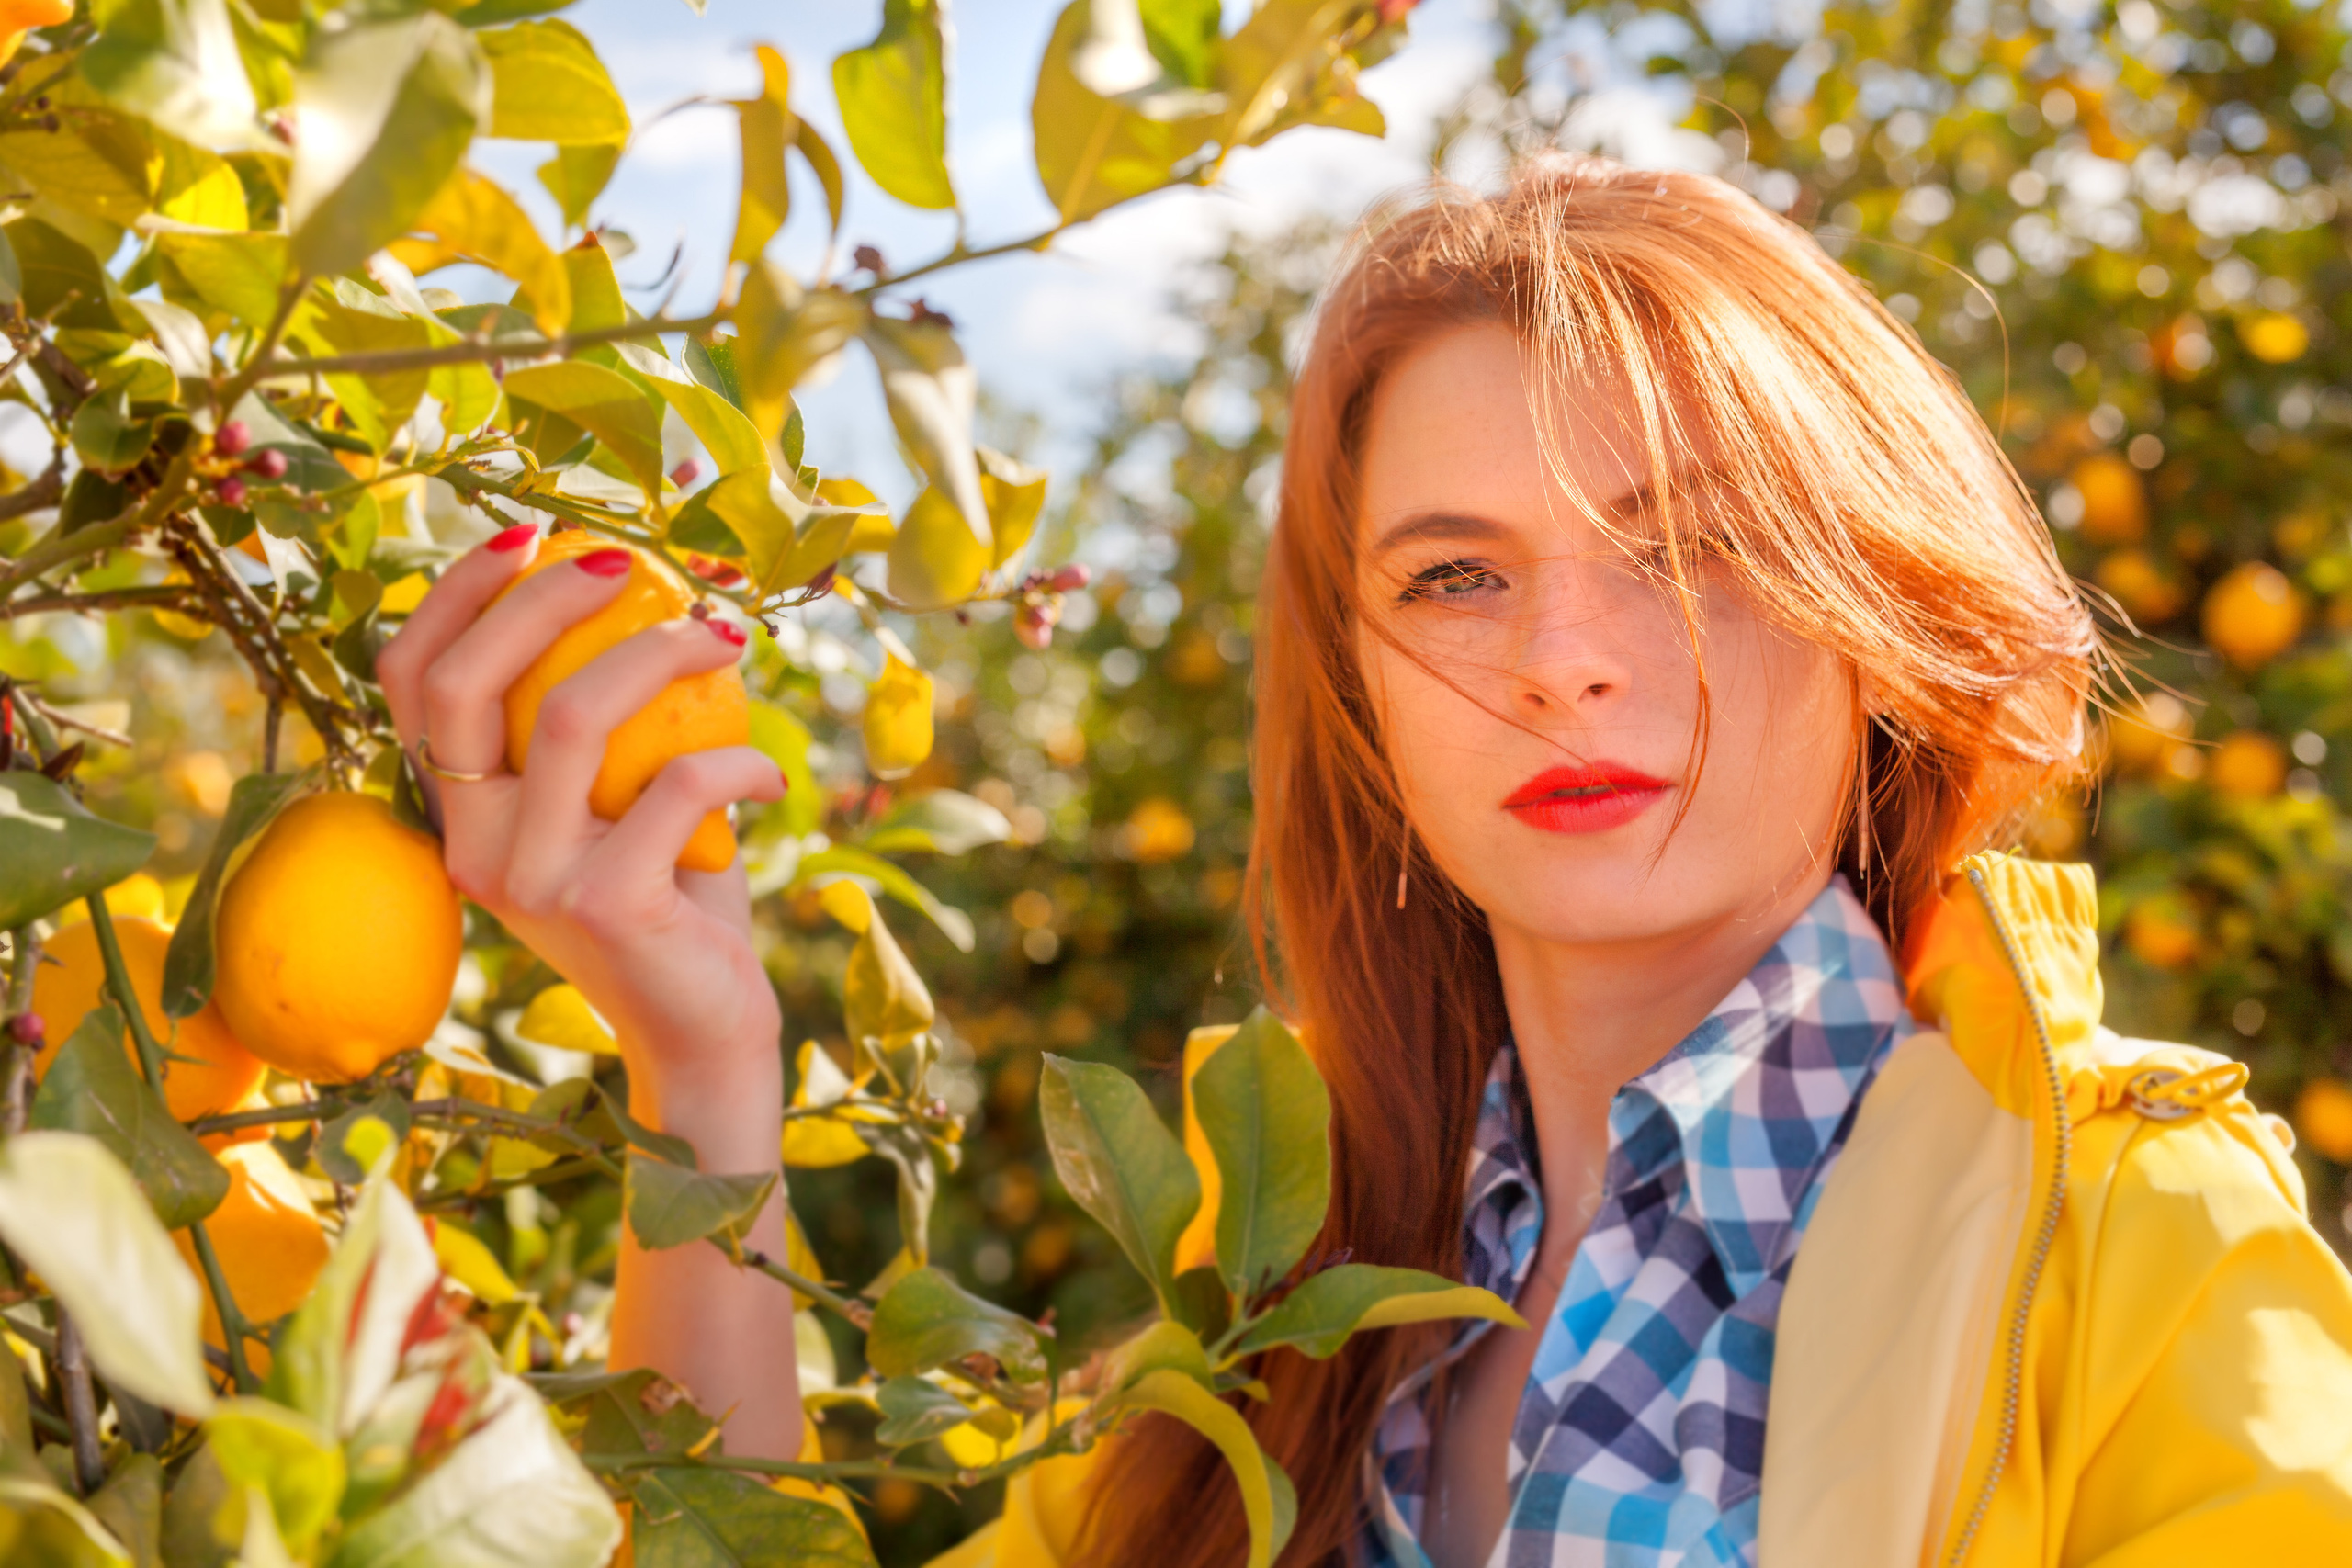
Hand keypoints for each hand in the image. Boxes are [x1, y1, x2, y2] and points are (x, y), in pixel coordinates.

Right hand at [375, 525, 786, 1107]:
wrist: (702, 1033)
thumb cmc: (671, 905)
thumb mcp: (618, 811)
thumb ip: (606, 733)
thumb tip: (651, 600)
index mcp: (459, 814)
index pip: (412, 680)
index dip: (456, 595)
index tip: (527, 536)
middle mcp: (472, 846)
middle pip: (468, 683)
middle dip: (543, 598)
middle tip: (629, 565)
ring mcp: (531, 879)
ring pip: (572, 716)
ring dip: (661, 653)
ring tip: (727, 638)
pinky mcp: (605, 903)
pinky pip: (677, 784)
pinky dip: (741, 759)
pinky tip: (772, 775)